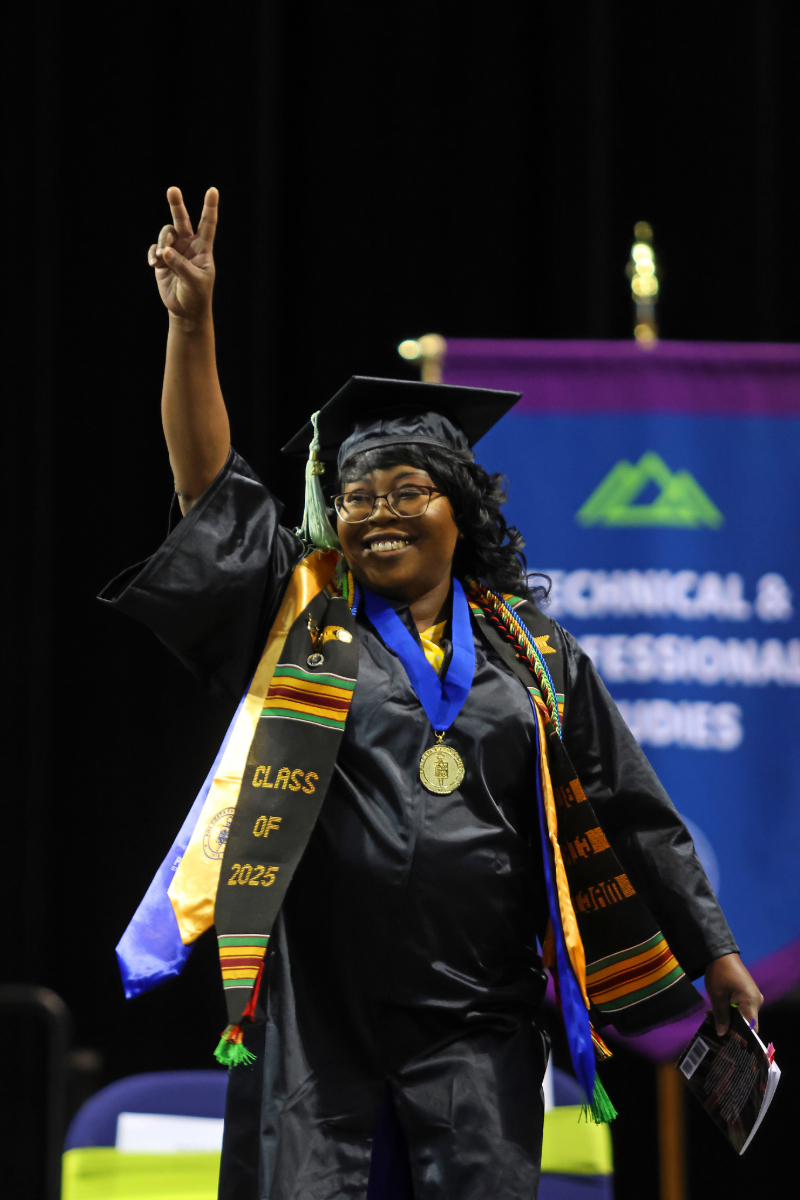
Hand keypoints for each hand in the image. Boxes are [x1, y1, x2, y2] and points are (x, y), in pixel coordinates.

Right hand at [147, 187, 217, 323]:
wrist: (185, 310)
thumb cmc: (196, 296)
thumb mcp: (194, 281)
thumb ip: (181, 265)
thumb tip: (165, 251)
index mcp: (203, 249)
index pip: (208, 224)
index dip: (210, 207)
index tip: (212, 190)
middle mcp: (188, 245)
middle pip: (182, 220)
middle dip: (176, 205)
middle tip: (172, 190)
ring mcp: (174, 251)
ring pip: (166, 234)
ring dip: (162, 243)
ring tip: (160, 259)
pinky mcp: (161, 259)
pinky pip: (154, 249)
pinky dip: (152, 255)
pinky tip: (154, 264)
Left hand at [704, 953, 762, 1034]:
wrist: (720, 954)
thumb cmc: (719, 974)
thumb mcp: (717, 996)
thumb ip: (721, 1016)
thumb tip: (722, 1034)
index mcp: (751, 1002)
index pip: (751, 1028)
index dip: (740, 1037)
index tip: (728, 1043)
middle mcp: (756, 1001)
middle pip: (747, 1022)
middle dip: (732, 1028)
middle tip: (717, 1034)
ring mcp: (753, 996)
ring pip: (743, 1015)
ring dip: (729, 1019)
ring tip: (712, 1021)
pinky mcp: (748, 993)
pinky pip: (742, 1007)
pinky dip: (730, 1011)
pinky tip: (716, 1012)